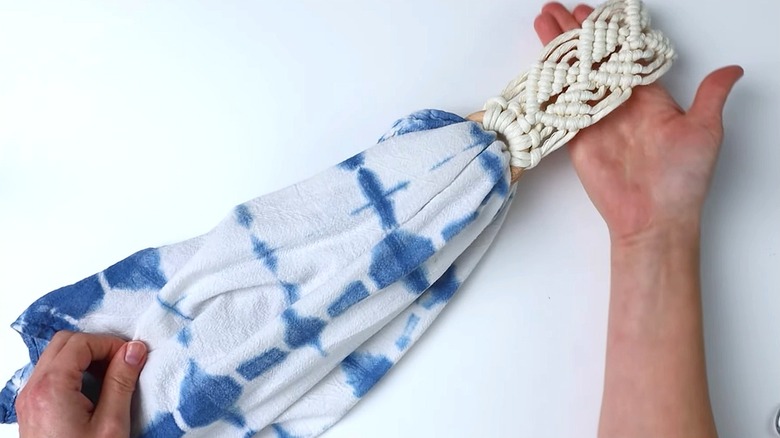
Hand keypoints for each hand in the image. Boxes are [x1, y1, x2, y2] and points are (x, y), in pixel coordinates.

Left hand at [16, 331, 147, 437]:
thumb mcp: (111, 424)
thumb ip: (122, 381)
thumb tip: (134, 350)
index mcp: (52, 388)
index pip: (81, 343)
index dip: (110, 344)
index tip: (131, 357)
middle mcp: (33, 389)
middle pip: (63, 343)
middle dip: (96, 347)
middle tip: (122, 362)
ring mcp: (29, 400)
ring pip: (55, 357)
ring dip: (84, 359)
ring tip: (110, 377)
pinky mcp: (31, 410)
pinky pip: (49, 375)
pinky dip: (72, 373)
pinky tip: (93, 391)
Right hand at [534, 3, 742, 242]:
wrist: (655, 218)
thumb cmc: (683, 179)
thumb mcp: (705, 131)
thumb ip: (711, 96)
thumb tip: (733, 69)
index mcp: (647, 97)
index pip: (624, 54)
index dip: (608, 32)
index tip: (592, 11)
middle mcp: (619, 104)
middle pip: (592, 59)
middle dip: (574, 34)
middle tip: (556, 11)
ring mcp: (595, 119)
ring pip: (573, 76)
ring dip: (557, 51)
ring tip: (543, 25)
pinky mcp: (577, 137)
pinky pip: (560, 106)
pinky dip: (548, 86)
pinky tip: (536, 66)